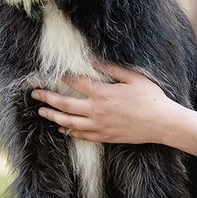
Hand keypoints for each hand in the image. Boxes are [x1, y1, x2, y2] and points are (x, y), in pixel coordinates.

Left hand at [31, 64, 196, 153]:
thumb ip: (112, 68)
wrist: (161, 123)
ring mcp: (99, 126)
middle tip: (35, 94)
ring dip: (53, 117)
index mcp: (103, 93)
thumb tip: (94, 61)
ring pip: (68, 122)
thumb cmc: (150, 97)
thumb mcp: (133, 77)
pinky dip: (69, 131)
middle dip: (47, 98)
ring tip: (41, 112)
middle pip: (64, 105)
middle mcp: (96, 111)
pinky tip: (62, 128)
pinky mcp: (104, 137)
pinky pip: (81, 135)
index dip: (65, 78)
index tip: (58, 74)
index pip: (76, 83)